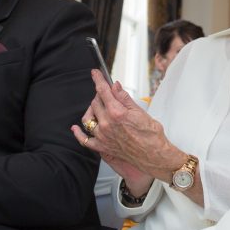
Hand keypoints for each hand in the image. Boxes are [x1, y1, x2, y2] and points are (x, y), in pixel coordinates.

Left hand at [69, 70, 182, 191]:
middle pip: (95, 103)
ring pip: (88, 118)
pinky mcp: (102, 147)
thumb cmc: (151, 135)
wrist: (154, 155)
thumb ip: (124, 98)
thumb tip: (115, 86)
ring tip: (99, 108)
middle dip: (99, 95)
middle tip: (106, 93)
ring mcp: (102, 136)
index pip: (103, 91)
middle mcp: (107, 124)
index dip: (98, 80)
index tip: (95, 73)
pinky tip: (75, 128)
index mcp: (117, 113)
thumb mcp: (140, 111)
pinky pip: (85, 140)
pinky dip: (78, 133)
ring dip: (92, 110)